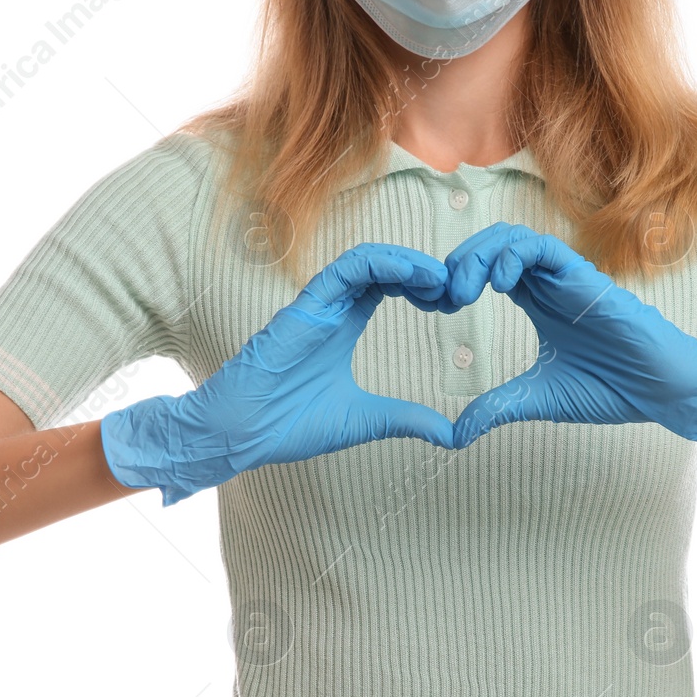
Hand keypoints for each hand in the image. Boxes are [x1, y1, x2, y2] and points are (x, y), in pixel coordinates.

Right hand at [100, 243, 455, 504]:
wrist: (241, 435)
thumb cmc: (288, 425)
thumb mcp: (365, 421)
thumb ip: (406, 420)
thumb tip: (452, 436)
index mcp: (343, 326)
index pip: (388, 286)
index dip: (422, 286)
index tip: (451, 303)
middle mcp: (332, 308)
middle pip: (384, 267)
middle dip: (423, 271)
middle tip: (455, 288)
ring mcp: (318, 304)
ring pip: (368, 260)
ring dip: (408, 262)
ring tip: (440, 278)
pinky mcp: (305, 306)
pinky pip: (347, 270)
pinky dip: (383, 264)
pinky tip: (413, 274)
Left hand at [444, 222, 696, 448]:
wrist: (661, 390)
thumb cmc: (611, 389)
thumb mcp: (537, 398)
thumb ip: (497, 407)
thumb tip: (455, 433)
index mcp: (536, 301)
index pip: (486, 269)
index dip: (456, 279)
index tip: (438, 307)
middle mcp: (548, 282)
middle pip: (492, 245)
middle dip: (460, 262)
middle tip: (444, 296)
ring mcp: (566, 277)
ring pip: (513, 238)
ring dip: (480, 254)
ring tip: (464, 289)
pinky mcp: (585, 278)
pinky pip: (544, 247)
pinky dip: (514, 256)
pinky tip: (498, 285)